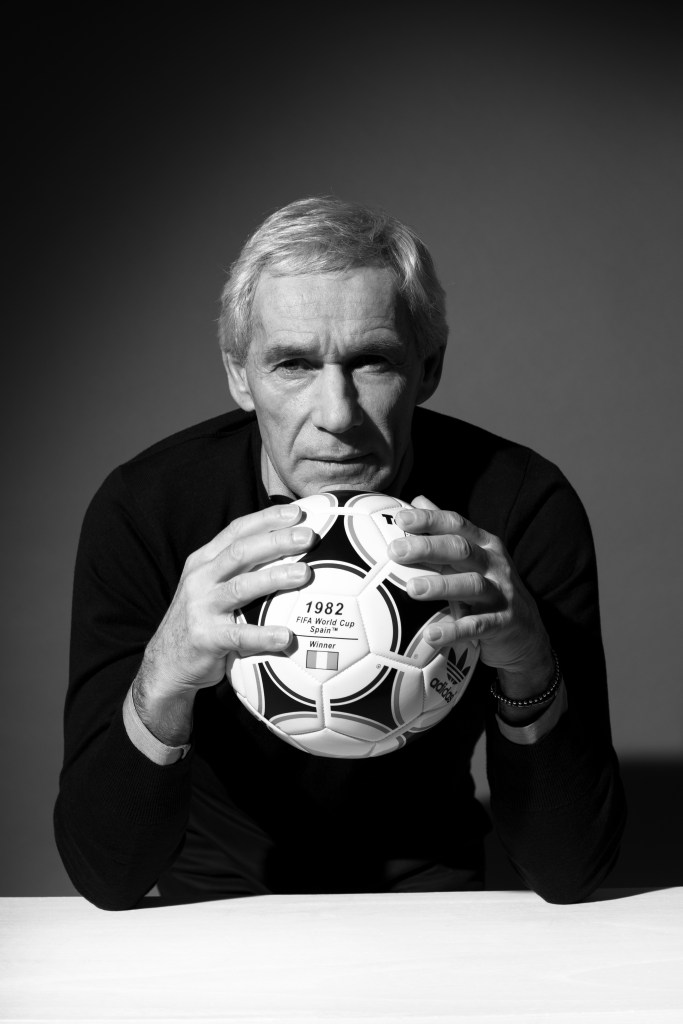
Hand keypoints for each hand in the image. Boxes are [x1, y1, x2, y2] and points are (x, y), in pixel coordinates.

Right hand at [132, 503, 313, 742]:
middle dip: (276, 540)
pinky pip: (239, 635)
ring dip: (274, 578)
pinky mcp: (205, 638)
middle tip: (308, 537)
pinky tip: (287, 636)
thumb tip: (287, 554)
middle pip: (241, 552)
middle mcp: (200, 579)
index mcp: (204, 562)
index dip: (266, 519)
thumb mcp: (211, 587)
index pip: (237, 531)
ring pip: (241, 587)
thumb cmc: (202, 621)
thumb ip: (240, 570)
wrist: (167, 663)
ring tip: (304, 574)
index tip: (296, 513)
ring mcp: (200, 607)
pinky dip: (264, 635)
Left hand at [391, 496, 554, 700]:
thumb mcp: (472, 557)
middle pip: (461, 549)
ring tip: (412, 589)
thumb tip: (417, 500)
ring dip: (441, 586)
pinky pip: (478, 626)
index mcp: (484, 544)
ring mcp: (501, 593)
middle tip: (396, 551)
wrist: (527, 633)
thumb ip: (446, 531)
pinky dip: (455, 631)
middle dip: (428, 547)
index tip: (401, 519)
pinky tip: (431, 636)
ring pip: (472, 585)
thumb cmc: (489, 588)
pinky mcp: (504, 622)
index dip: (430, 520)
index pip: (456, 524)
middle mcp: (494, 564)